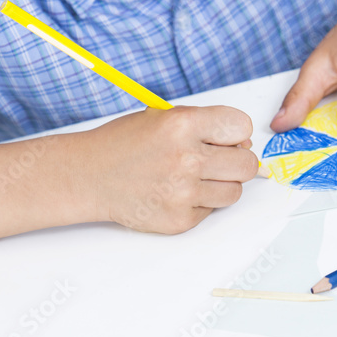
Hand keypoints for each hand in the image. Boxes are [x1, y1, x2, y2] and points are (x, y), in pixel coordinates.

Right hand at [81, 105, 258, 233]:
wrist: (90, 176)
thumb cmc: (127, 143)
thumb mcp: (164, 117)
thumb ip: (206, 126)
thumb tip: (244, 144)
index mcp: (182, 124)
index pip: (241, 127)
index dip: (236, 133)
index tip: (225, 138)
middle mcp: (185, 159)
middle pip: (247, 165)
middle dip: (236, 162)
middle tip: (215, 161)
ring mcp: (183, 193)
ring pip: (234, 191)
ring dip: (219, 184)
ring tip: (192, 177)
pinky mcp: (180, 220)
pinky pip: (211, 210)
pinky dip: (199, 202)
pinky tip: (175, 192)